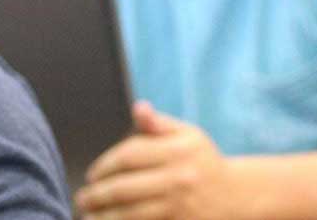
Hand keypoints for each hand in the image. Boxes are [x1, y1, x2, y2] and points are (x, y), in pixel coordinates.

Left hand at [77, 101, 238, 219]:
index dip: (104, 165)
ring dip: (103, 216)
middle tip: (83, 198)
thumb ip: (158, 124)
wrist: (234, 196)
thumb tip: (138, 108)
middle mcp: (179, 178)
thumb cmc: (202, 161)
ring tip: (89, 215)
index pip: (129, 156)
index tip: (92, 175)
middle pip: (124, 188)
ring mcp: (179, 206)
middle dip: (96, 194)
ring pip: (130, 214)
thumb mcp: (187, 135)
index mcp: (178, 150)